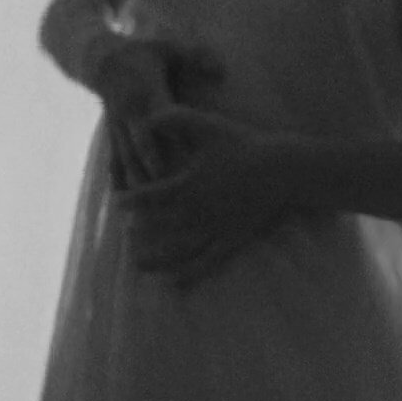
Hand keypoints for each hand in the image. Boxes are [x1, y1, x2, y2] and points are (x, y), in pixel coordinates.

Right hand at [93, 36, 223, 188]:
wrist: (100, 59)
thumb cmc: (143, 52)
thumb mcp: (168, 47)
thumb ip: (195, 56)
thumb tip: (221, 71)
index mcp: (145, 91)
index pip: (158, 119)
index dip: (169, 138)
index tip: (184, 160)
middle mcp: (129, 112)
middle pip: (141, 146)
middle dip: (152, 169)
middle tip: (167, 193)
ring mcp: (118, 126)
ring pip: (126, 158)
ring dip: (136, 182)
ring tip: (147, 209)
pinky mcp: (112, 135)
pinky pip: (114, 160)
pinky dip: (118, 180)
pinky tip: (123, 203)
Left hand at [118, 106, 287, 286]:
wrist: (282, 169)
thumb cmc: (243, 145)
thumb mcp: (207, 125)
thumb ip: (174, 118)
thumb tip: (145, 118)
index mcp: (187, 185)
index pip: (148, 197)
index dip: (130, 200)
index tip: (119, 202)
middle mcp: (197, 212)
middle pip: (157, 227)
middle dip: (137, 230)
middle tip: (125, 232)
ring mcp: (214, 229)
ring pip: (176, 251)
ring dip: (154, 258)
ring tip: (137, 262)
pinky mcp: (231, 241)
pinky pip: (206, 263)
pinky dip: (187, 274)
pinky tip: (172, 282)